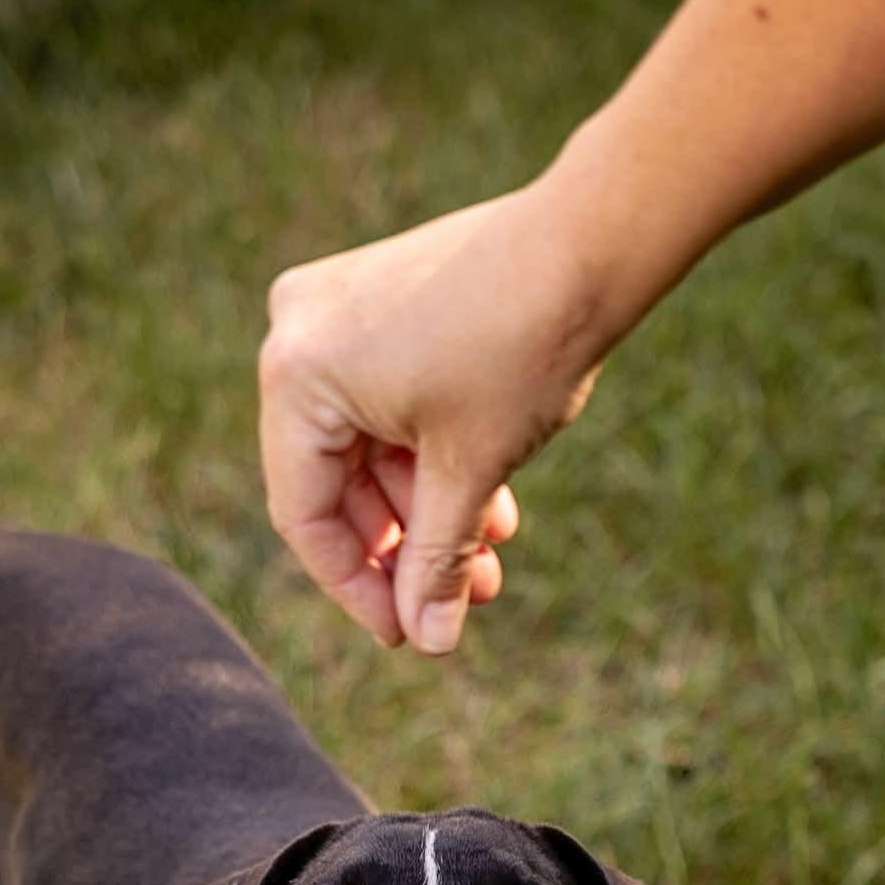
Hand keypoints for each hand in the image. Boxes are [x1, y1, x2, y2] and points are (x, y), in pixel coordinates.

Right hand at [259, 187, 603, 654]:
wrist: (589, 241)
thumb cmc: (520, 349)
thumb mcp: (468, 474)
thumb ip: (434, 564)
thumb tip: (428, 643)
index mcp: (294, 376)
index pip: (304, 514)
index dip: (356, 587)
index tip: (406, 633)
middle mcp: (296, 336)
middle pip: (335, 485)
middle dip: (406, 549)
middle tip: (460, 603)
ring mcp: (336, 313)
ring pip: (369, 451)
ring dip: (429, 513)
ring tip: (491, 564)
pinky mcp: (378, 303)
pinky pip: (388, 406)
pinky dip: (433, 459)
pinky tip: (493, 508)